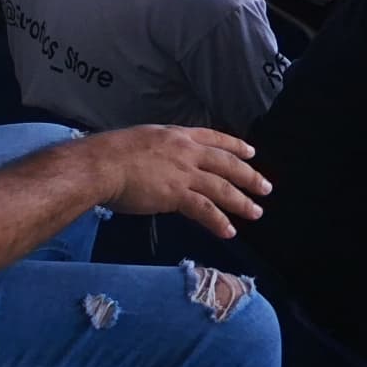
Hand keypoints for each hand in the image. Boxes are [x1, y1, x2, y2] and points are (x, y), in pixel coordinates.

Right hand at [84, 125, 269, 237]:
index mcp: (178, 135)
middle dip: (249, 176)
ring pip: (222, 188)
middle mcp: (187, 152)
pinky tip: (229, 231)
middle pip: (227, 164)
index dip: (235, 146)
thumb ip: (159, 149)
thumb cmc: (109, 153)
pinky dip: (218, 221)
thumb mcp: (142, 139)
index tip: (251, 153)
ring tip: (256, 212)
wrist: (100, 165)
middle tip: (266, 187)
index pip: (215, 138)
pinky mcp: (177, 195)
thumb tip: (161, 161)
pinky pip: (204, 210)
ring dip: (241, 201)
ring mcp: (184, 173)